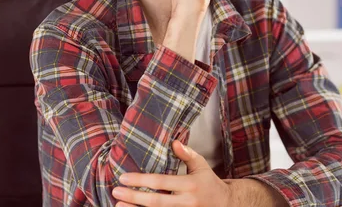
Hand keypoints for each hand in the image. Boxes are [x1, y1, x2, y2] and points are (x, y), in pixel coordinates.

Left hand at [113, 140, 230, 206]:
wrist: (226, 204)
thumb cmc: (209, 183)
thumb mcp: (201, 165)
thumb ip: (187, 154)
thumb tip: (173, 142)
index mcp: (190, 185)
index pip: (161, 182)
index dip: (141, 180)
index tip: (124, 177)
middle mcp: (186, 202)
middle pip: (156, 201)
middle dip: (134, 197)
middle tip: (115, 192)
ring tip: (118, 206)